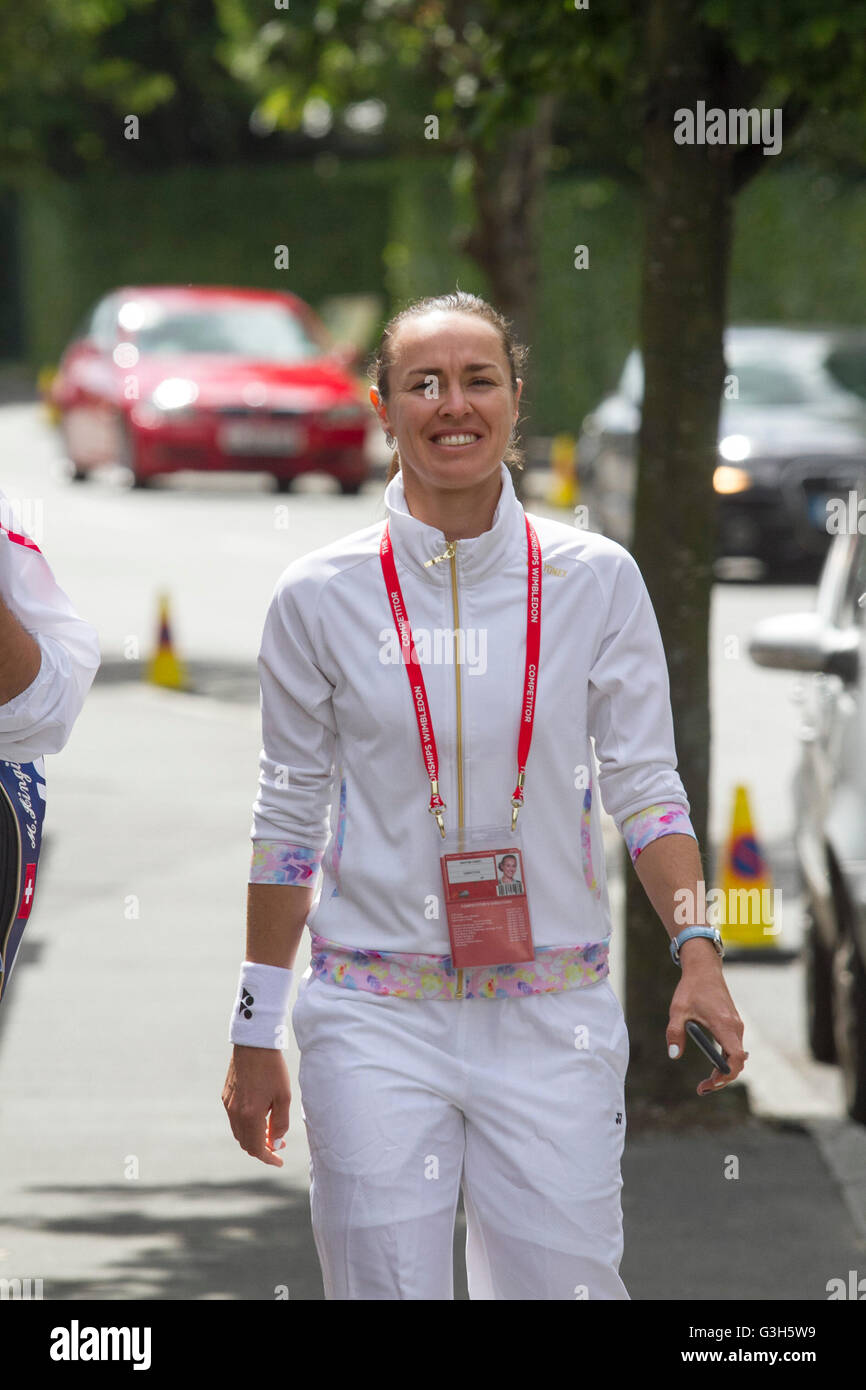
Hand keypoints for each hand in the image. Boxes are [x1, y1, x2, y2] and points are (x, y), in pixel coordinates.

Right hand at [222, 1046, 290, 1165]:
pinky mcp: (226, 1095)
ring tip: (270, 1130)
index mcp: (250, 1115)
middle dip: (262, 1148)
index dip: (268, 1158)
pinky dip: (246, 1125)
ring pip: (239, 1132)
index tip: (279, 1161)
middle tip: (279, 1144)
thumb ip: (280, 1123)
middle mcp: (235, 1113)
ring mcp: (228, 1104)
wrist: (254, 1043)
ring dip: (253, 1137)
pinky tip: (259, 1115)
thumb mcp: (283, 1096)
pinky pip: (234, 1119)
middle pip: (245, 1143)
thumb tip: (275, 1142)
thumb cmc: (272, 1068)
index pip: (256, 1148)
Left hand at [666, 946, 748, 1095]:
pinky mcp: (733, 1023)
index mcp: (724, 1025)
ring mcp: (736, 1024)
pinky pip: (735, 1047)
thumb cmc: (691, 988)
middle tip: (703, 1088)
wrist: (704, 968)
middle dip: (722, 1079)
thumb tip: (674, 1055)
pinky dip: (726, 1059)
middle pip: (737, 1062)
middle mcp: (735, 1026)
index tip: (710, 1083)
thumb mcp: (678, 1010)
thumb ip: (674, 1033)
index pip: (735, 1058)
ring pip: (737, 1056)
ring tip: (707, 1082)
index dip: (725, 1075)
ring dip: (724, 1070)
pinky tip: (715, 1066)